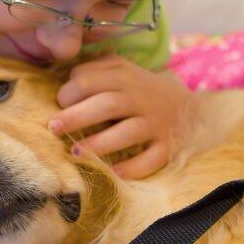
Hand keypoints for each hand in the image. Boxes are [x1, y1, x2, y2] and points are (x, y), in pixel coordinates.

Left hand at [49, 55, 194, 178]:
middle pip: (107, 104)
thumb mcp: (122, 70)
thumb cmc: (141, 91)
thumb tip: (65, 79)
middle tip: (53, 128)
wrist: (190, 108)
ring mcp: (156, 123)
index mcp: (125, 77)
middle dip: (77, 117)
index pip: (90, 80)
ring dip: (99, 143)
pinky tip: (114, 173)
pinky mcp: (167, 146)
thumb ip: (95, 70)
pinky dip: (133, 168)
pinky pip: (151, 159)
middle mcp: (141, 98)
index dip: (69, 92)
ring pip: (128, 132)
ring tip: (76, 153)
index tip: (59, 105)